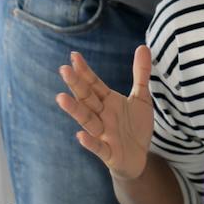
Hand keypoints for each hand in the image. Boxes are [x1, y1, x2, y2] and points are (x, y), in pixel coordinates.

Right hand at [57, 47, 154, 181]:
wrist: (139, 158)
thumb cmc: (135, 127)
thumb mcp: (141, 98)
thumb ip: (140, 74)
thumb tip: (143, 46)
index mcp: (108, 102)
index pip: (94, 84)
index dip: (85, 71)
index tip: (74, 55)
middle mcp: (102, 116)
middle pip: (87, 98)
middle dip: (76, 85)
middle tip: (63, 69)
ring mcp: (103, 134)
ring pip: (87, 120)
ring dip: (75, 110)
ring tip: (61, 98)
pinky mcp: (109, 153)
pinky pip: (98, 147)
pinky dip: (89, 142)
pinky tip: (80, 135)